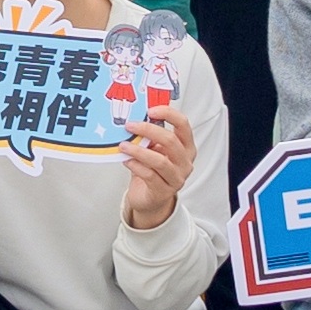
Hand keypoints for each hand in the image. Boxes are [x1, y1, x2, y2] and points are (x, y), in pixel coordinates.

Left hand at [121, 99, 194, 229]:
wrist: (150, 199)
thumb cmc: (153, 171)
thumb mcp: (155, 150)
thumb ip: (150, 137)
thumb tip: (135, 119)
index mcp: (186, 147)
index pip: (183, 125)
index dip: (168, 114)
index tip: (151, 110)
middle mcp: (185, 162)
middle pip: (171, 141)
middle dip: (148, 130)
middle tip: (130, 126)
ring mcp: (176, 178)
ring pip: (160, 161)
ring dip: (139, 150)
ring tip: (124, 145)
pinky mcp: (164, 191)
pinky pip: (150, 176)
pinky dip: (136, 166)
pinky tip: (127, 160)